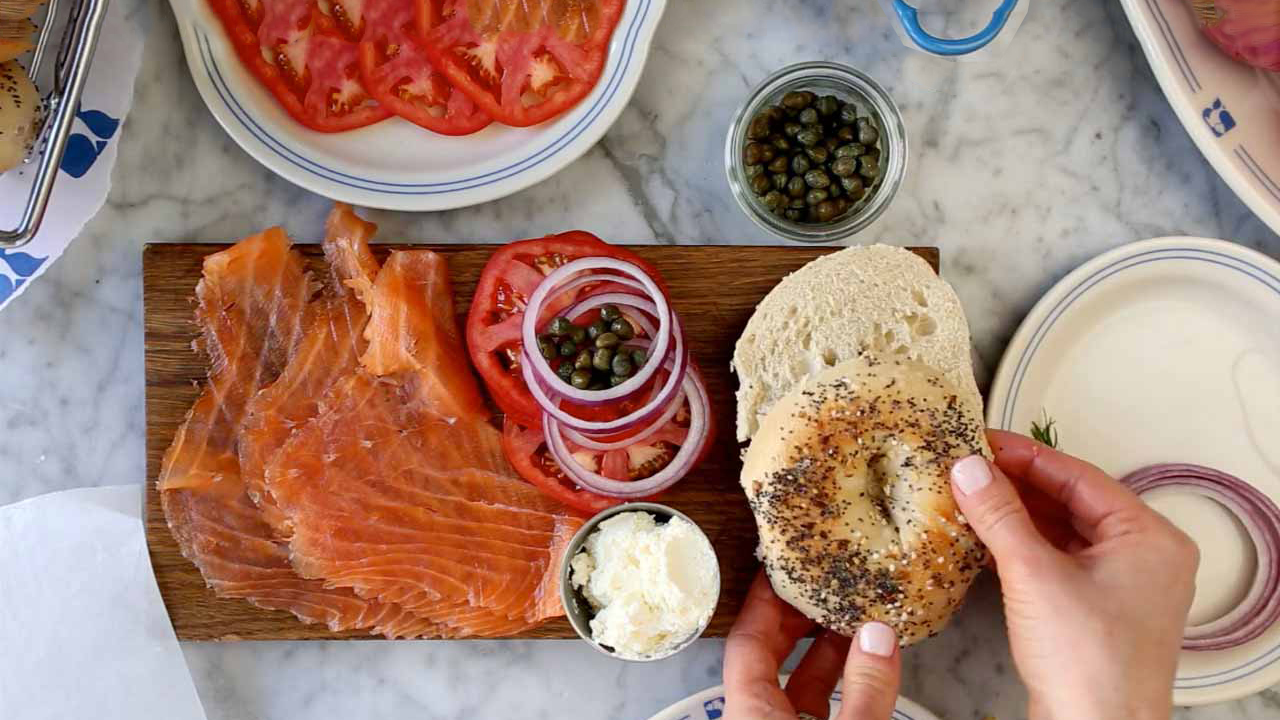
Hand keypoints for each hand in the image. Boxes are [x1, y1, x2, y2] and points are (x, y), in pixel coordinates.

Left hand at [723, 572, 900, 719]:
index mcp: (749, 713)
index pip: (745, 640)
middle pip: (767, 655)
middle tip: (823, 585)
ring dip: (826, 651)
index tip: (778, 569)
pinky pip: (816, 707)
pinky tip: (866, 667)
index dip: (763, 600)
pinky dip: (839, 683)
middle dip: (798, 618)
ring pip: (796, 682)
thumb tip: (878, 638)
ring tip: (854, 619)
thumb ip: (865, 689)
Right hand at [950, 430, 1198, 719]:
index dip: (1025, 456)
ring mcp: (1122, 585)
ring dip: (1016, 516)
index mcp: (1148, 536)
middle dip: (1017, 486)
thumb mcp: (1034, 575)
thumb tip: (969, 468)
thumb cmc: (1087, 662)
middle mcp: (1144, 556)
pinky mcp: (1097, 609)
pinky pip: (1058, 560)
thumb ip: (1000, 515)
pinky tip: (985, 537)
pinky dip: (1022, 546)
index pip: (1079, 476)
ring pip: (1062, 531)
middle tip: (967, 467)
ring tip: (968, 497)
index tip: (981, 441)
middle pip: (1071, 501)